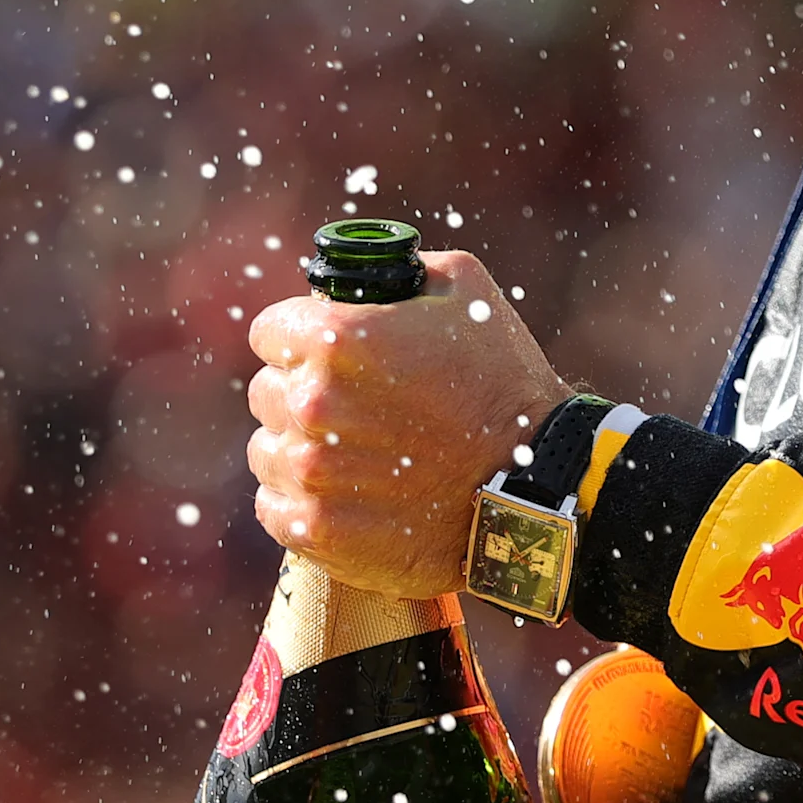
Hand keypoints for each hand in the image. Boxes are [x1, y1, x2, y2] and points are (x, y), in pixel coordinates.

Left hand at [245, 249, 574, 598]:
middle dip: (300, 393)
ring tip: (352, 457)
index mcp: (336, 339)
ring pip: (268, 451)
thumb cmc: (503, 384)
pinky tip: (344, 496)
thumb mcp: (465, 291)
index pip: (270, 332)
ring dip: (300, 450)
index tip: (320, 354)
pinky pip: (275, 507)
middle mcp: (313, 404)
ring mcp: (311, 473)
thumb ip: (401, 270)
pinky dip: (302, 503)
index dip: (296, 338)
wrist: (536, 486)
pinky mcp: (318, 532)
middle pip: (267, 392)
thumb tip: (362, 277)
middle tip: (351, 409)